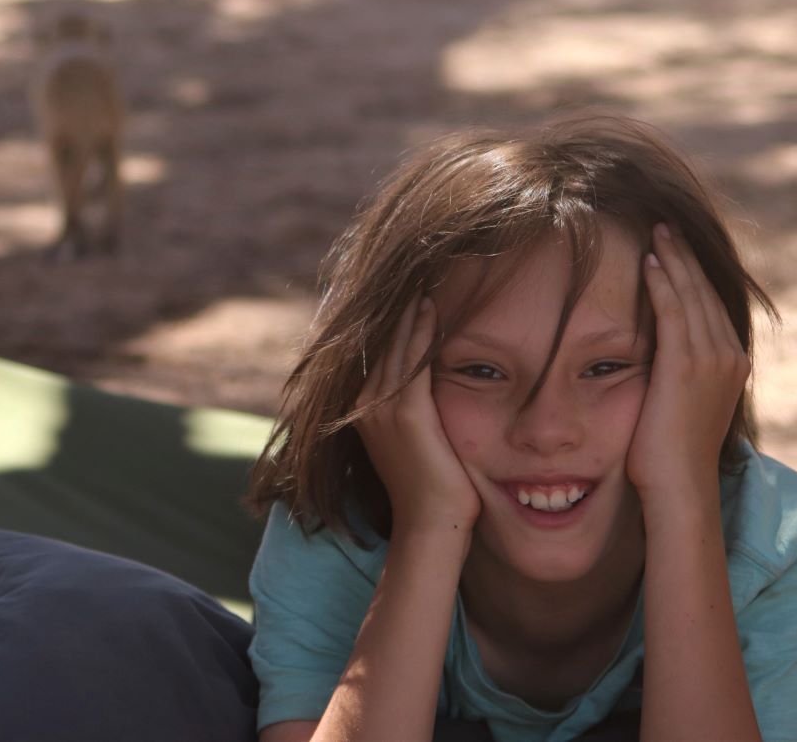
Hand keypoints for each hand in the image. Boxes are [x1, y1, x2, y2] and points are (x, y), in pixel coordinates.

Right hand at [355, 297, 480, 539]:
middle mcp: (364, 404)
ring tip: (421, 278)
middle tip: (413, 270)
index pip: (375, 351)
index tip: (407, 288)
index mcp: (362, 409)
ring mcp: (381, 409)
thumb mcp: (415, 441)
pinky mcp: (405, 414)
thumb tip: (431, 388)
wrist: (432, 527)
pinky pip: (412, 360)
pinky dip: (420, 331)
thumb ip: (414, 411)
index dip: (390, 319)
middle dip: (396, 306)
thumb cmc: (434, 489)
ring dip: (408, 310)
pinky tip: (431, 308)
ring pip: (393, 345)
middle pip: (379, 341)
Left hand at [627, 223, 749, 503]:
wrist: (678, 485)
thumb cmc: (669, 453)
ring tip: (656, 231)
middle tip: (664, 224)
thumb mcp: (680, 402)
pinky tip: (648, 263)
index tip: (674, 246)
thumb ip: (679, 373)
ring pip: (691, 296)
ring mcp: (713, 360)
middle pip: (704, 292)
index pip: (710, 304)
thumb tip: (660, 356)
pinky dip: (663, 285)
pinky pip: (675, 313)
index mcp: (732, 364)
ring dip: (672, 260)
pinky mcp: (688, 365)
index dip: (692, 272)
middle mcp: (729, 356)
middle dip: (684, 256)